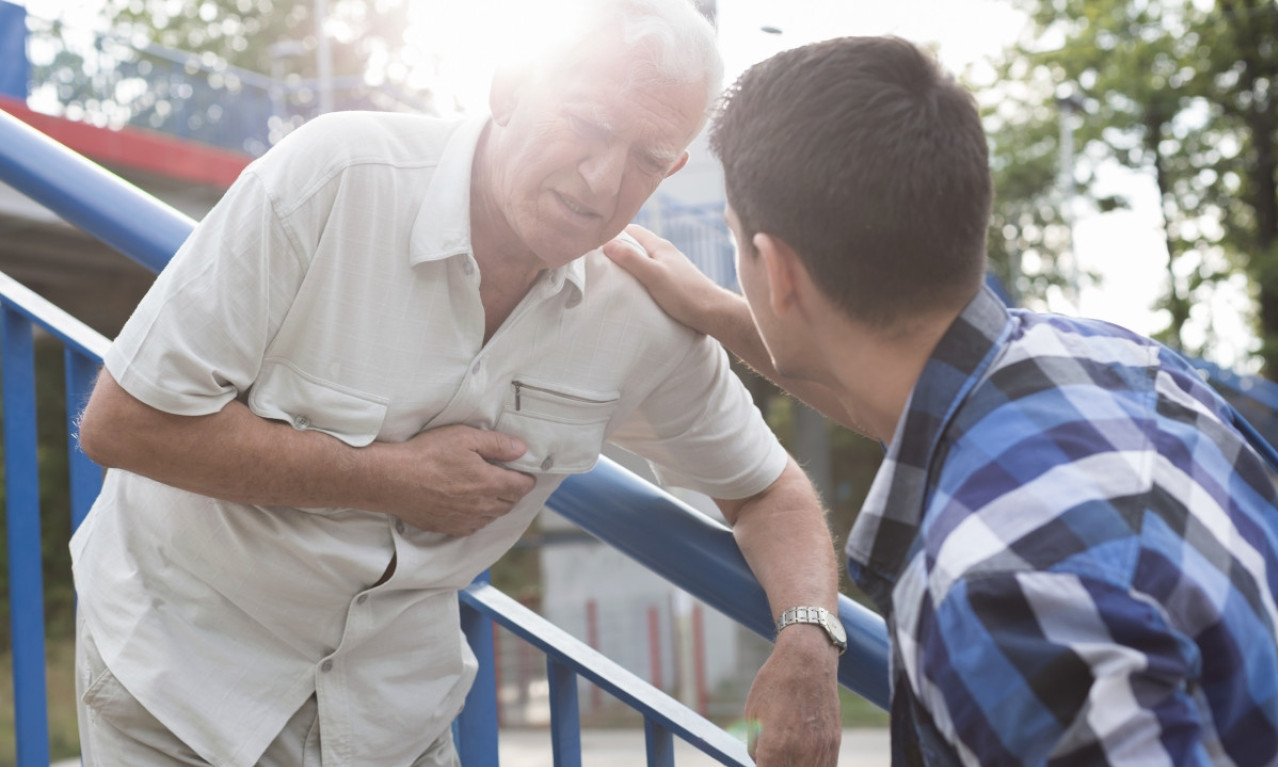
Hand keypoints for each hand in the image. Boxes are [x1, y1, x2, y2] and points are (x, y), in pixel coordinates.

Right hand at [374, 424, 536, 535]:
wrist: (392, 479)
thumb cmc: (427, 455)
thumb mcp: (464, 437)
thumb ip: (497, 444)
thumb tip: (520, 449)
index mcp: (488, 483)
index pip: (521, 487)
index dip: (527, 479)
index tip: (526, 473)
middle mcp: (481, 506)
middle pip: (510, 503)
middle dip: (514, 492)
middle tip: (510, 480)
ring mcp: (464, 519)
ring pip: (493, 516)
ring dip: (498, 505)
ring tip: (492, 492)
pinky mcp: (448, 527)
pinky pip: (474, 527)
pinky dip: (480, 517)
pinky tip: (473, 507)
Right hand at [603, 225, 733, 334]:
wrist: (713, 314)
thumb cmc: (684, 294)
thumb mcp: (653, 275)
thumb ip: (631, 259)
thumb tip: (606, 242)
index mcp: (660, 246)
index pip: (631, 230)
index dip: (612, 231)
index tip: (593, 238)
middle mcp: (664, 253)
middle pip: (635, 244)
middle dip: (617, 247)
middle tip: (595, 256)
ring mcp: (669, 268)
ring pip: (642, 259)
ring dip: (626, 263)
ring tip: (609, 272)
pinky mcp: (672, 282)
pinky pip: (648, 273)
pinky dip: (636, 275)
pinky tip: (631, 286)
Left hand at [744, 625, 841, 766]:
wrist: (808, 660)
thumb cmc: (775, 683)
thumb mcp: (752, 715)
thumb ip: (755, 747)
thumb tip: (759, 762)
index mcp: (774, 748)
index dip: (763, 766)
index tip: (762, 759)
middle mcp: (800, 753)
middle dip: (777, 765)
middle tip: (773, 754)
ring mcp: (820, 749)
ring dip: (797, 765)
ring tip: (787, 754)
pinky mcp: (834, 742)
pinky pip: (826, 766)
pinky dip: (813, 764)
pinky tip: (804, 756)